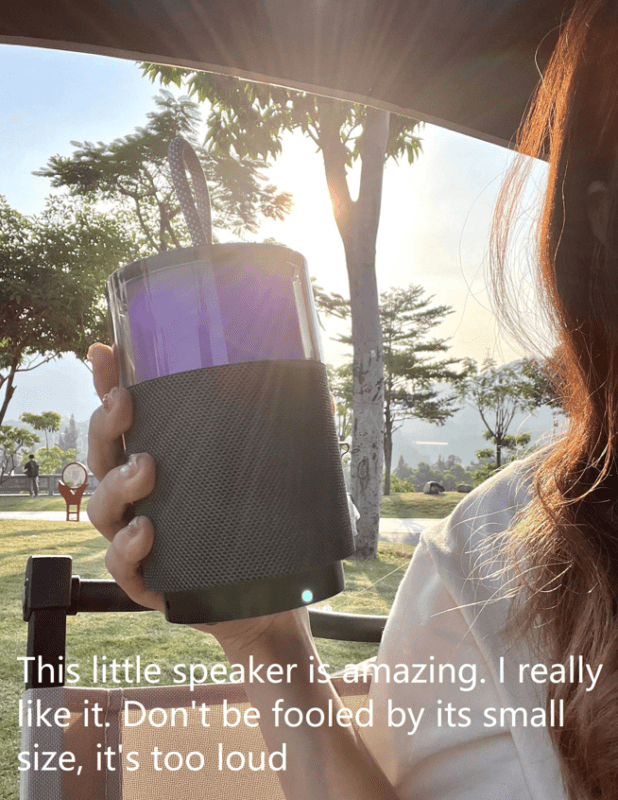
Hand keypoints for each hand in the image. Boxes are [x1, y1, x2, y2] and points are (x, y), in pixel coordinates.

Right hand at [85, 343, 307, 648]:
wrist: (271, 604)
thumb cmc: (265, 535)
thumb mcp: (277, 482)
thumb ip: (289, 442)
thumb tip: (319, 396)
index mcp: (165, 466)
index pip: (128, 422)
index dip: (109, 384)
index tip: (106, 350)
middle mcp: (142, 499)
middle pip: (104, 457)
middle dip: (106, 424)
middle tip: (126, 402)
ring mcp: (139, 540)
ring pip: (103, 509)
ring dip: (117, 485)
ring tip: (147, 468)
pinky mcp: (148, 582)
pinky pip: (122, 567)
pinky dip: (127, 550)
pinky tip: (146, 533)